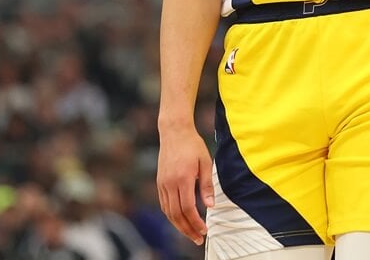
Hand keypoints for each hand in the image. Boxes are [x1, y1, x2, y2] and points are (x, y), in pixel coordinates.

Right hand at [156, 124, 214, 245]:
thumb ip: (207, 186)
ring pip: (168, 212)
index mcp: (183, 178)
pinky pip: (164, 204)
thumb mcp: (205, 163)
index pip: (188, 208)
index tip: (205, 230)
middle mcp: (170, 183)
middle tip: (198, 239)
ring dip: (179, 225)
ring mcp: (162, 183)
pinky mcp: (159, 182)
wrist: (174, 131)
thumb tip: (210, 207)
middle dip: (187, 229)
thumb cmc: (193, 145)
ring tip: (190, 233)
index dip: (196, 222)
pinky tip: (180, 220)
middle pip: (176, 214)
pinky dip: (172, 215)